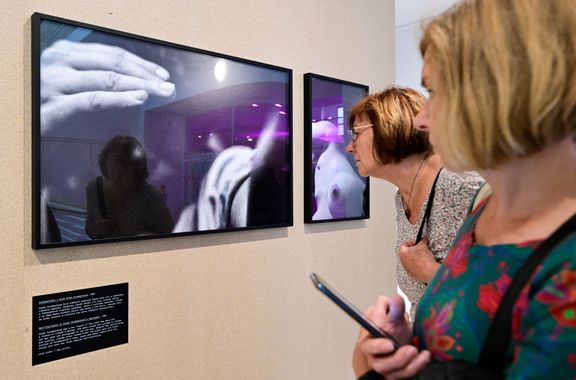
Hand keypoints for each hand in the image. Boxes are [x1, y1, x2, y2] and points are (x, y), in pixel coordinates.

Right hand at [40, 40, 175, 132]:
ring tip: (159, 92)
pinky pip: (93, 99)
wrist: (15, 119)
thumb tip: (131, 77)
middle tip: (167, 86)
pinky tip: (138, 98)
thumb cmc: (44, 97)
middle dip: (145, 74)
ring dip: (138, 85)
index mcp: (66, 52)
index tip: (161, 75)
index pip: (112, 54)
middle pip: (114, 64)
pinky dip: (119, 98)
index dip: (141, 64)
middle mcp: (61, 62)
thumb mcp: (65, 77)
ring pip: (107, 79)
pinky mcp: (55, 106)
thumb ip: (91, 72)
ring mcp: (56, 83)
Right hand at [359, 295, 430, 378]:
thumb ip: (392, 307)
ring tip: (420, 352)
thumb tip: (396, 299)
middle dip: (397, 359)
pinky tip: (424, 356)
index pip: (369, 346)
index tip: (390, 345)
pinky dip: (417, 366)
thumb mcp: (389, 314)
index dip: (378, 347)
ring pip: (395, 372)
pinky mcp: (397, 373)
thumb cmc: (386, 326)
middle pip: (381, 365)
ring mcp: (386, 367)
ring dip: (410, 364)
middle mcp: (375, 357)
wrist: (390, 338)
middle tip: (411, 350)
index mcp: (368, 340)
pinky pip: (406, 374)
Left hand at [399, 238, 439, 282]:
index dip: (411, 242)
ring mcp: (406, 268)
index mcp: (402, 253)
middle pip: (406, 253)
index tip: (417, 242)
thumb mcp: (424, 245)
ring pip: (409, 261)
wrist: (429, 272)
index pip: (404, 244)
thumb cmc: (424, 259)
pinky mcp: (411, 274)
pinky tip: (424, 264)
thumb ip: (422, 241)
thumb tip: (423, 239)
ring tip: (423, 257)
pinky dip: (417, 265)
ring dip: (415, 258)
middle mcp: (402, 261)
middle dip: (413, 250)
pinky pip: (413, 267)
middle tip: (420, 249)